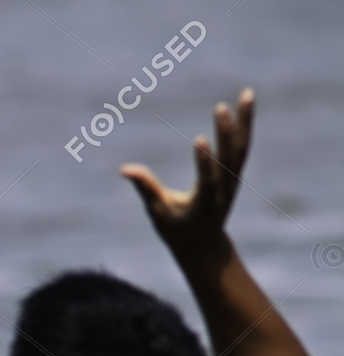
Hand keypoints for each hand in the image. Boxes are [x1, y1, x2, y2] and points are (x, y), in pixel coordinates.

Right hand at [121, 88, 253, 261]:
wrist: (204, 244)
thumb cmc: (175, 229)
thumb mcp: (158, 212)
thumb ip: (146, 189)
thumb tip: (125, 169)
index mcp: (205, 202)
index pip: (208, 179)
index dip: (205, 161)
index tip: (200, 139)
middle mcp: (224, 188)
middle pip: (230, 158)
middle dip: (226, 133)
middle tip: (221, 107)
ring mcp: (234, 179)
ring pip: (241, 147)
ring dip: (245, 121)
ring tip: (248, 93)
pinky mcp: (236, 172)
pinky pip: (242, 145)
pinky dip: (245, 125)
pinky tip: (245, 104)